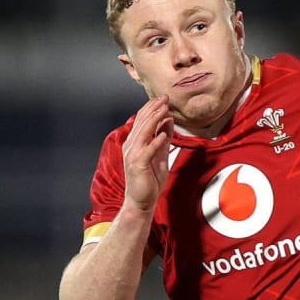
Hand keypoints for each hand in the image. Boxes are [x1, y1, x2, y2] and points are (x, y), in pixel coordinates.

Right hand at [121, 96, 173, 211]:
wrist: (142, 201)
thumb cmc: (150, 179)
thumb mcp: (160, 155)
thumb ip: (163, 138)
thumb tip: (168, 120)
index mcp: (135, 142)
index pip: (142, 120)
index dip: (151, 108)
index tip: (163, 99)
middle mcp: (131, 146)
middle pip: (142, 123)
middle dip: (153, 109)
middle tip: (164, 98)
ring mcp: (133, 155)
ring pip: (143, 133)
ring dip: (154, 120)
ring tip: (164, 110)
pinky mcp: (138, 165)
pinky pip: (147, 151)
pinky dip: (155, 142)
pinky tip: (164, 135)